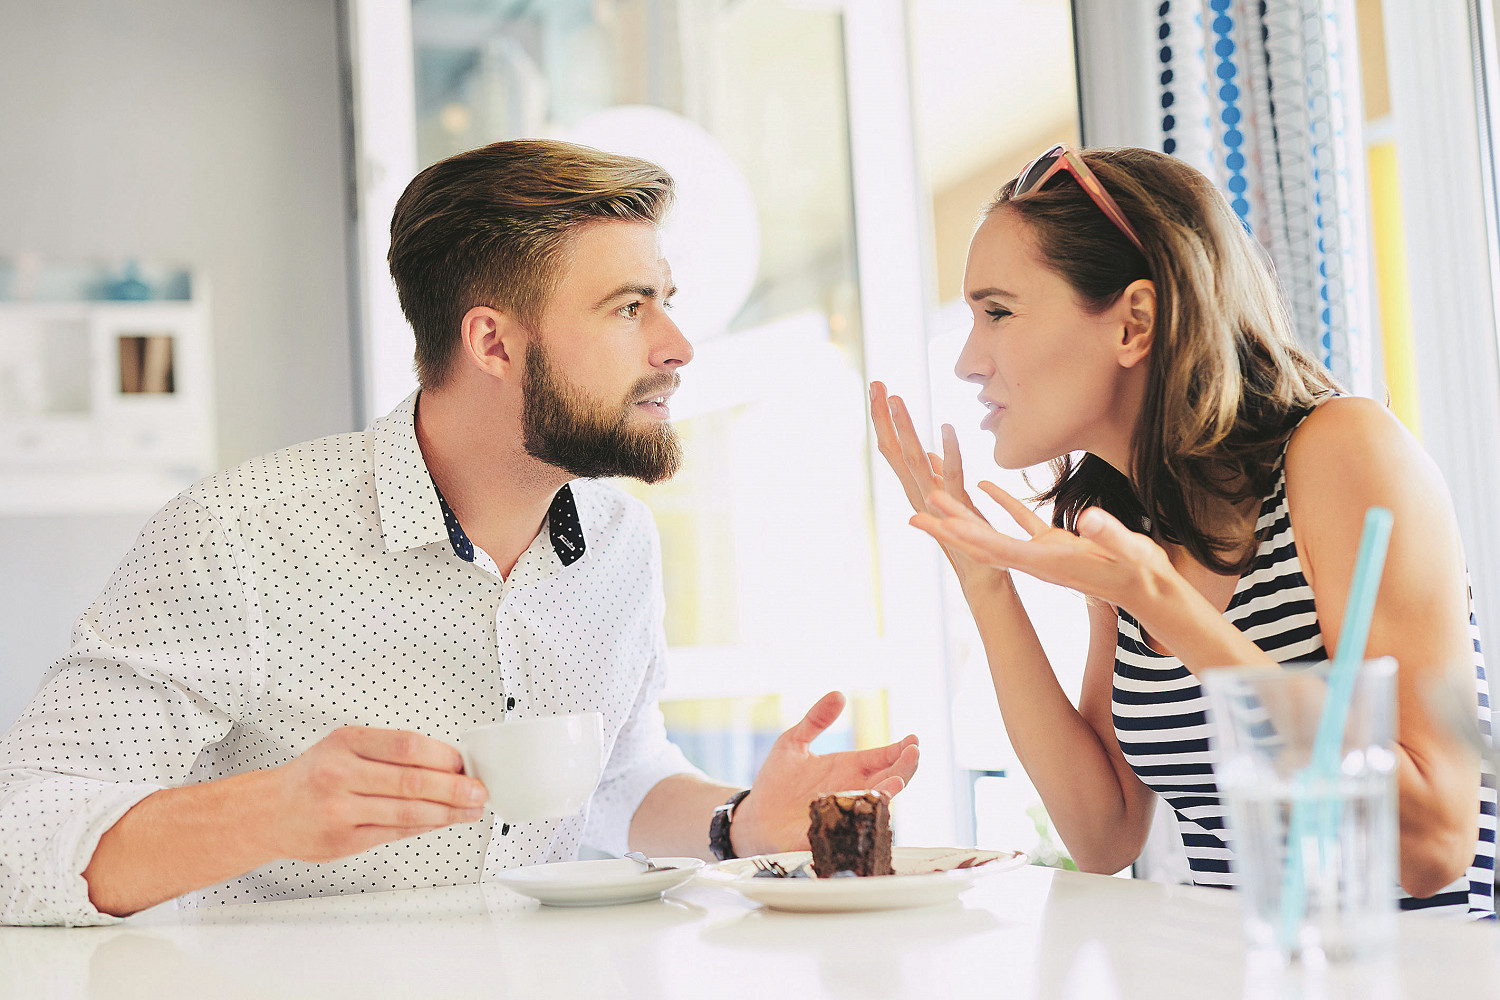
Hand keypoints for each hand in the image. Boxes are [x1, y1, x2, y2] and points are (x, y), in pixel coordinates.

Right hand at [261, 727, 488, 862]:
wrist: (268, 811)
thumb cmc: (312, 776)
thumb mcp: (344, 746)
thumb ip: (389, 752)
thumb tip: (446, 763)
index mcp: (346, 742)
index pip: (406, 746)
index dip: (443, 756)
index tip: (464, 763)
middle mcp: (340, 774)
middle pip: (411, 781)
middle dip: (454, 788)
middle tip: (478, 791)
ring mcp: (340, 809)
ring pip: (407, 812)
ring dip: (447, 812)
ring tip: (469, 810)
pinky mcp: (342, 841)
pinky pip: (394, 834)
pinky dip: (424, 828)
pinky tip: (441, 822)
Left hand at [729, 692, 919, 856]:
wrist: (756, 815)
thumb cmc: (777, 781)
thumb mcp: (793, 741)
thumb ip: (815, 719)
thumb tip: (838, 694)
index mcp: (849, 768)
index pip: (883, 757)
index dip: (901, 749)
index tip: (913, 739)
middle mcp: (853, 790)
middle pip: (889, 779)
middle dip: (905, 767)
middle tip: (913, 753)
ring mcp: (845, 812)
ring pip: (875, 803)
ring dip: (888, 792)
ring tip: (897, 780)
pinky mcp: (830, 831)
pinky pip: (851, 825)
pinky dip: (861, 817)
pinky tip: (868, 807)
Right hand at [869, 381, 1004, 590]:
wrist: (983, 576)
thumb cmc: (969, 536)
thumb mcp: (952, 499)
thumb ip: (939, 474)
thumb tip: (932, 452)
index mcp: (918, 489)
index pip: (894, 449)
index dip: (885, 420)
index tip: (879, 390)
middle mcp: (920, 494)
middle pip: (895, 450)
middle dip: (886, 416)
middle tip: (877, 384)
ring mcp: (937, 502)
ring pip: (915, 460)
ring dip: (904, 428)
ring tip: (897, 399)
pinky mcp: (959, 509)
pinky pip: (953, 476)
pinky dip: (949, 451)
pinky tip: (947, 427)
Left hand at [912, 482, 1175, 614]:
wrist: (1150, 592)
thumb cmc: (1141, 573)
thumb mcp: (1129, 552)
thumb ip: (1108, 535)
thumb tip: (1088, 521)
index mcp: (1047, 562)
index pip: (998, 548)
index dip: (967, 535)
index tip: (939, 524)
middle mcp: (1035, 560)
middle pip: (981, 544)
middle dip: (948, 529)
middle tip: (914, 513)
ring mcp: (1042, 553)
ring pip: (992, 532)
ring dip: (963, 515)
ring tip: (935, 493)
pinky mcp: (1053, 543)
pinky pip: (1019, 520)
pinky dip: (999, 502)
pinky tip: (983, 484)